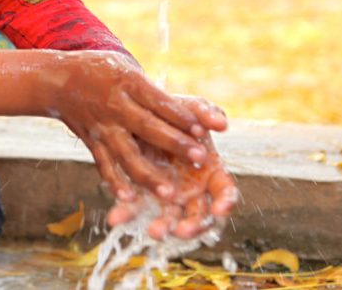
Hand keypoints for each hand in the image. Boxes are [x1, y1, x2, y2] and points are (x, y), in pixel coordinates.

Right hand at [50, 52, 221, 205]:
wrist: (57, 79)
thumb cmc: (102, 71)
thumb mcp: (128, 70)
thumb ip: (156, 93)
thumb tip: (196, 112)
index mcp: (129, 83)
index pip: (160, 102)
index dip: (183, 117)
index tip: (207, 131)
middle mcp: (116, 106)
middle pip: (149, 128)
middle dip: (175, 144)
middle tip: (201, 159)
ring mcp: (103, 127)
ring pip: (127, 154)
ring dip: (148, 175)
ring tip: (169, 192)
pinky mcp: (92, 142)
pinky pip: (105, 165)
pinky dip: (115, 183)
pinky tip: (129, 200)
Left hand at [107, 98, 237, 239]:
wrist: (139, 112)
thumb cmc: (172, 114)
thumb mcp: (188, 109)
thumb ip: (204, 114)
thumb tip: (222, 123)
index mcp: (209, 172)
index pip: (225, 192)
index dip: (225, 203)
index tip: (220, 210)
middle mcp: (191, 190)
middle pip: (198, 215)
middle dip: (192, 226)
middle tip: (181, 230)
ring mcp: (167, 196)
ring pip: (169, 218)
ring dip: (163, 226)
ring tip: (153, 232)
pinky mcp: (141, 195)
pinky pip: (134, 208)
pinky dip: (126, 213)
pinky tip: (116, 217)